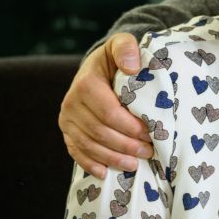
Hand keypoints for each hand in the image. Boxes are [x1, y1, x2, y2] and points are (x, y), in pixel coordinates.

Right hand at [59, 33, 153, 177]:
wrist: (99, 67)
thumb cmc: (117, 59)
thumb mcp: (123, 45)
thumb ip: (127, 49)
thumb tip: (131, 66)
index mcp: (87, 83)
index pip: (110, 113)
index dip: (131, 127)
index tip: (151, 134)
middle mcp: (72, 102)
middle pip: (100, 132)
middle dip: (126, 145)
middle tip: (149, 152)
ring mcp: (67, 118)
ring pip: (89, 145)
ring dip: (113, 158)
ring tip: (135, 164)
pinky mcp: (67, 130)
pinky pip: (75, 151)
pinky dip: (90, 164)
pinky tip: (106, 173)